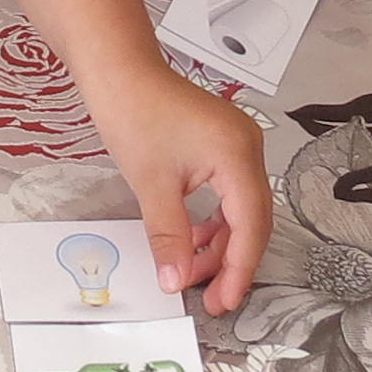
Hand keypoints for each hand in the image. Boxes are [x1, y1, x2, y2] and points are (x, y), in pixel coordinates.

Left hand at [90, 62, 270, 311]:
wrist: (119, 71)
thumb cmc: (134, 111)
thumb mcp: (151, 184)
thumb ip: (169, 237)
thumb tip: (176, 279)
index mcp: (238, 154)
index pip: (251, 225)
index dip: (239, 268)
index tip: (225, 300)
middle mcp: (247, 148)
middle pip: (252, 220)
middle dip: (232, 262)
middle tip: (213, 299)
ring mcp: (237, 146)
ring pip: (240, 210)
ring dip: (220, 244)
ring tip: (195, 275)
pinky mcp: (222, 147)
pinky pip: (228, 194)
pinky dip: (213, 222)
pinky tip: (193, 241)